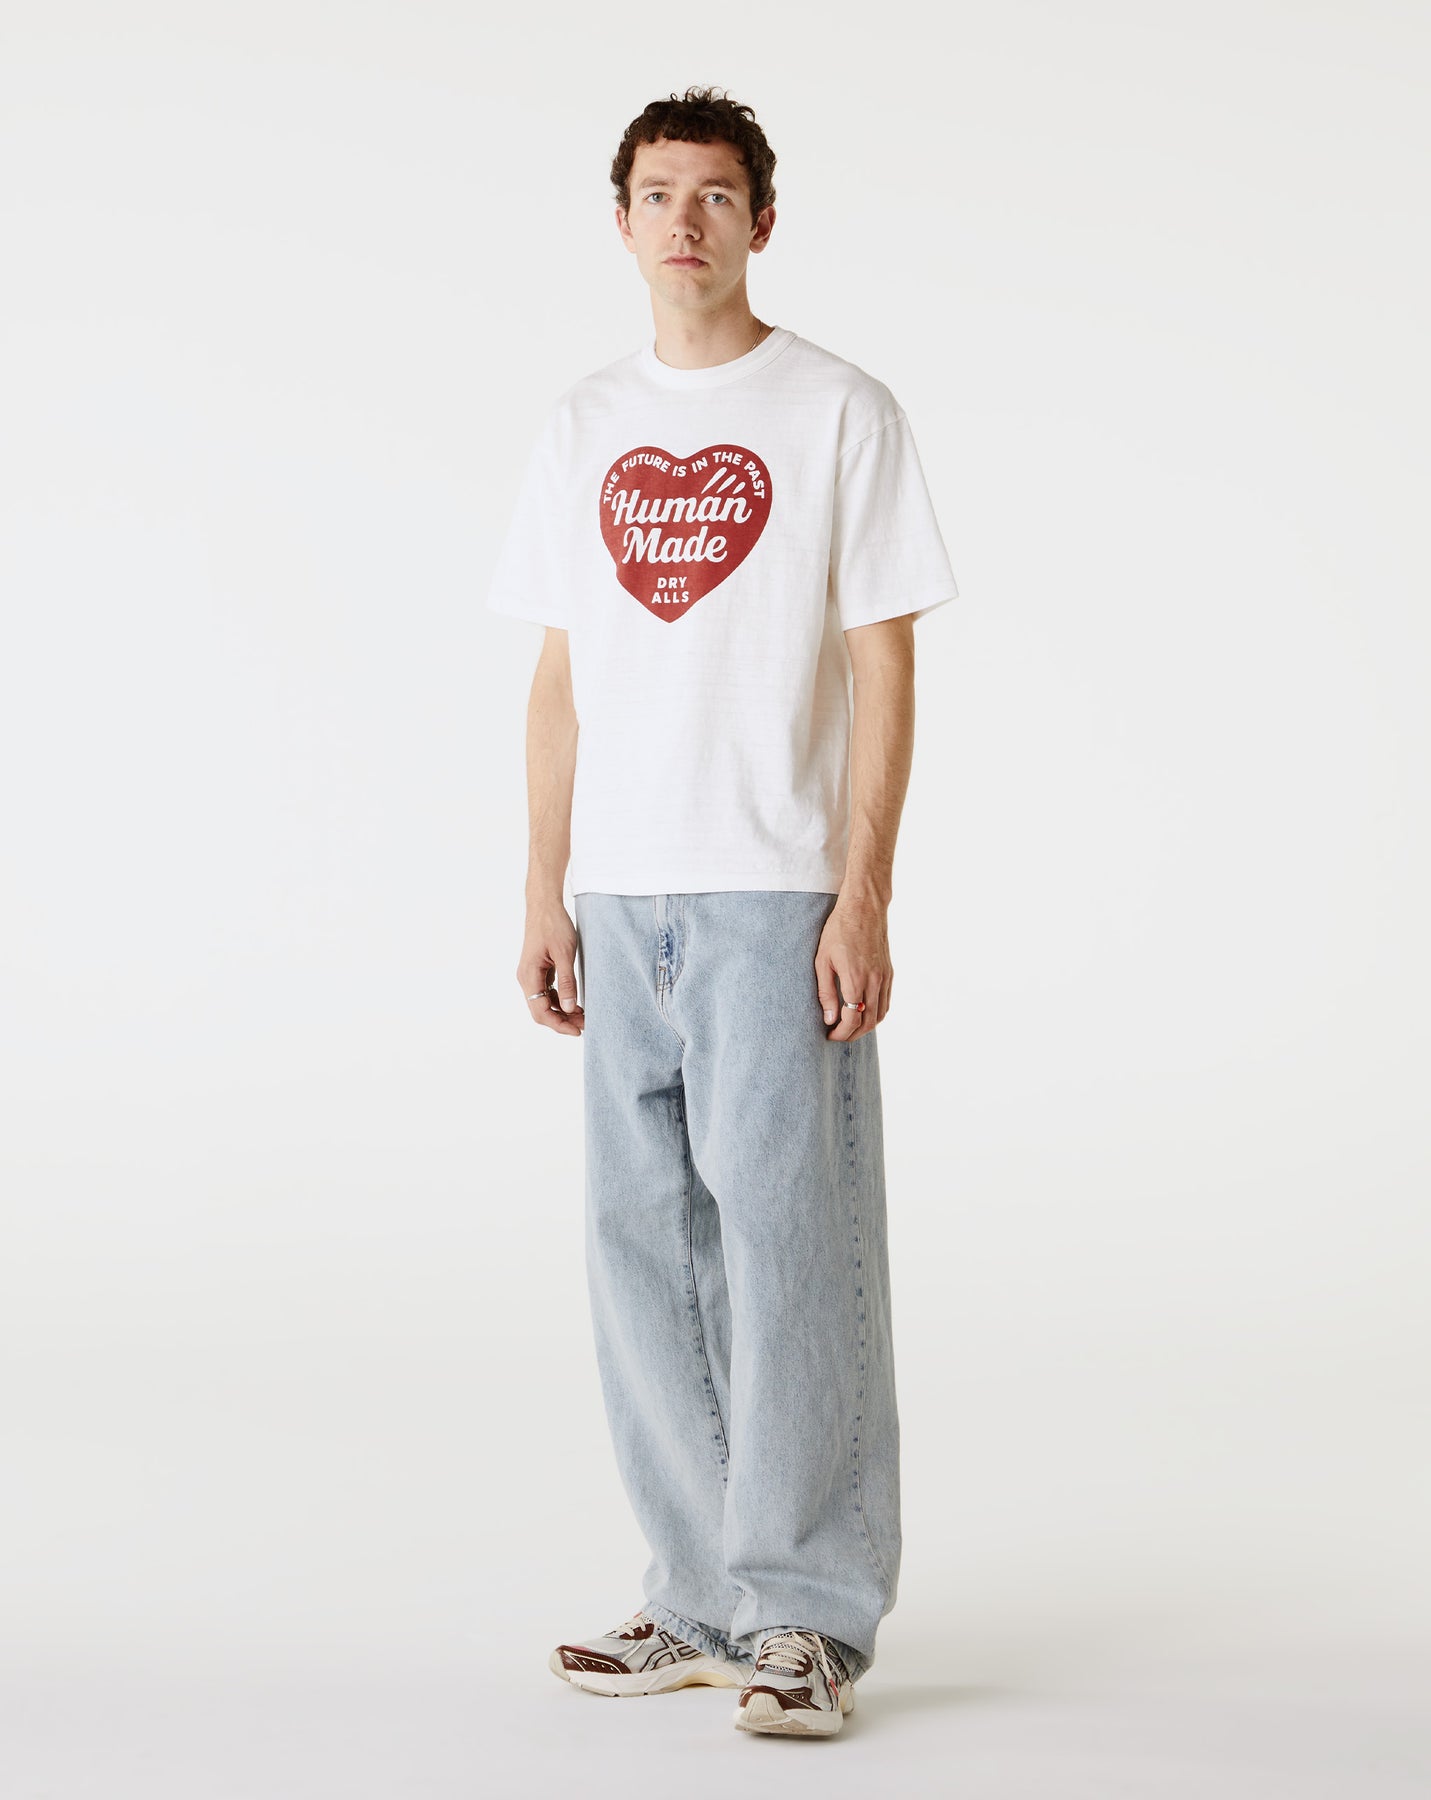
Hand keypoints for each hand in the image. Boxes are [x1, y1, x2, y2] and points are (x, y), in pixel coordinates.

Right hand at [518, 902, 583, 1035]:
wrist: (544, 905)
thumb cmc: (554, 925)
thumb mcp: (564, 954)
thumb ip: (566, 982)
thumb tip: (568, 1007)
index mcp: (529, 976)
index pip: (540, 1012)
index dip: (559, 1025)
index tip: (578, 1031)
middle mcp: (526, 978)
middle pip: (541, 1010)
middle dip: (562, 1020)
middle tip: (585, 1024)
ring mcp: (531, 974)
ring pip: (544, 1002)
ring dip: (562, 1011)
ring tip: (584, 1015)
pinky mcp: (538, 970)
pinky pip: (546, 992)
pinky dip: (560, 1000)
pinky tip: (575, 1002)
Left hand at [815, 896, 890, 1040]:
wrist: (863, 907)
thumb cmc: (838, 930)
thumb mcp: (822, 960)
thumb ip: (826, 992)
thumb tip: (830, 1018)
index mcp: (856, 979)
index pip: (852, 1019)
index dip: (840, 1033)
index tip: (829, 1035)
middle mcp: (874, 981)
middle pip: (868, 1022)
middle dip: (852, 1034)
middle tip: (837, 1035)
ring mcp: (884, 977)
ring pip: (880, 1015)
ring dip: (866, 1026)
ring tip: (849, 1027)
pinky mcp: (889, 972)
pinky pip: (886, 1002)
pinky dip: (877, 1014)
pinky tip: (864, 1013)